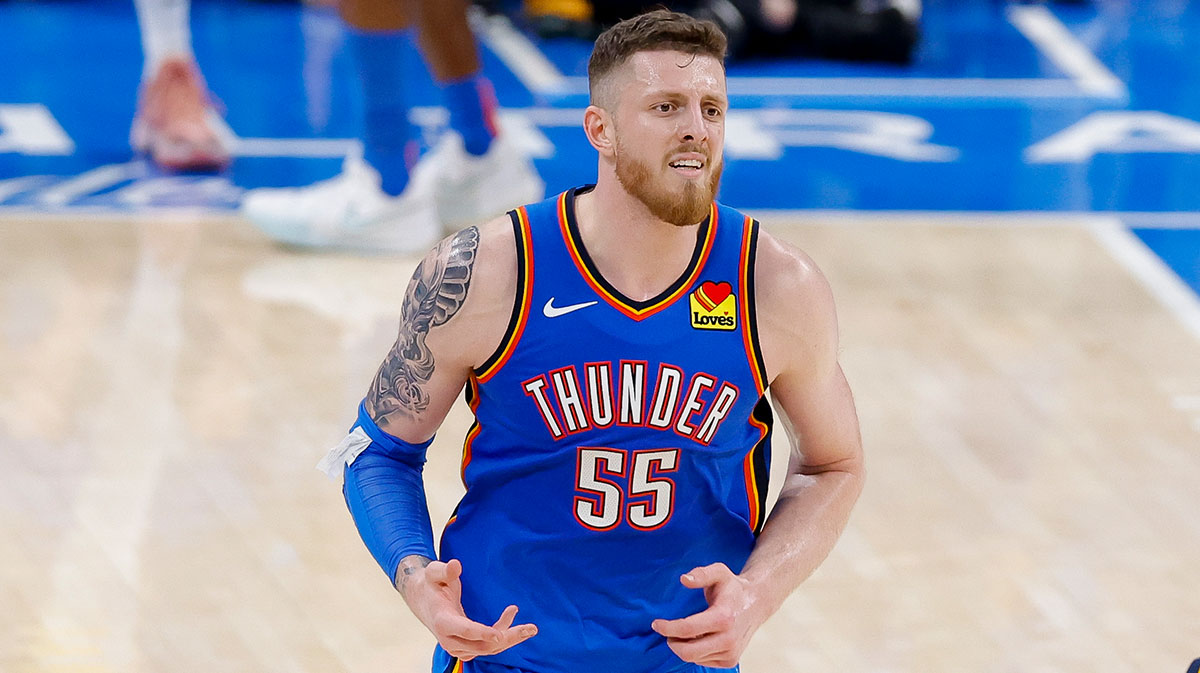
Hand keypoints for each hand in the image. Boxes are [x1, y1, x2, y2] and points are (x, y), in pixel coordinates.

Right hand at [402, 558, 537, 660]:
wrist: (423, 600)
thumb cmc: (431, 584)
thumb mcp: (434, 572)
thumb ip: (445, 570)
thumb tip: (456, 565)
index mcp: (442, 621)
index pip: (465, 630)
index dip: (482, 633)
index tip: (500, 635)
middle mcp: (449, 639)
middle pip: (483, 646)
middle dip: (508, 638)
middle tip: (531, 628)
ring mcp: (457, 647)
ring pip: (488, 648)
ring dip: (510, 637)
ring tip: (529, 626)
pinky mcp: (465, 647)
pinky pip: (487, 646)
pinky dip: (502, 635)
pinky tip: (510, 616)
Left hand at [650, 563, 765, 667]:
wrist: (757, 603)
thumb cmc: (733, 588)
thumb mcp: (719, 572)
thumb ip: (701, 573)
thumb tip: (684, 579)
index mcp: (723, 617)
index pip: (687, 629)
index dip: (668, 628)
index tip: (656, 624)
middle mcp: (728, 639)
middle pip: (688, 651)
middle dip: (672, 642)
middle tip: (666, 632)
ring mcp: (730, 652)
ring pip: (694, 658)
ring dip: (683, 647)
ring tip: (684, 633)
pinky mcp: (730, 661)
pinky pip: (703, 661)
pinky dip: (695, 652)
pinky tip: (697, 639)